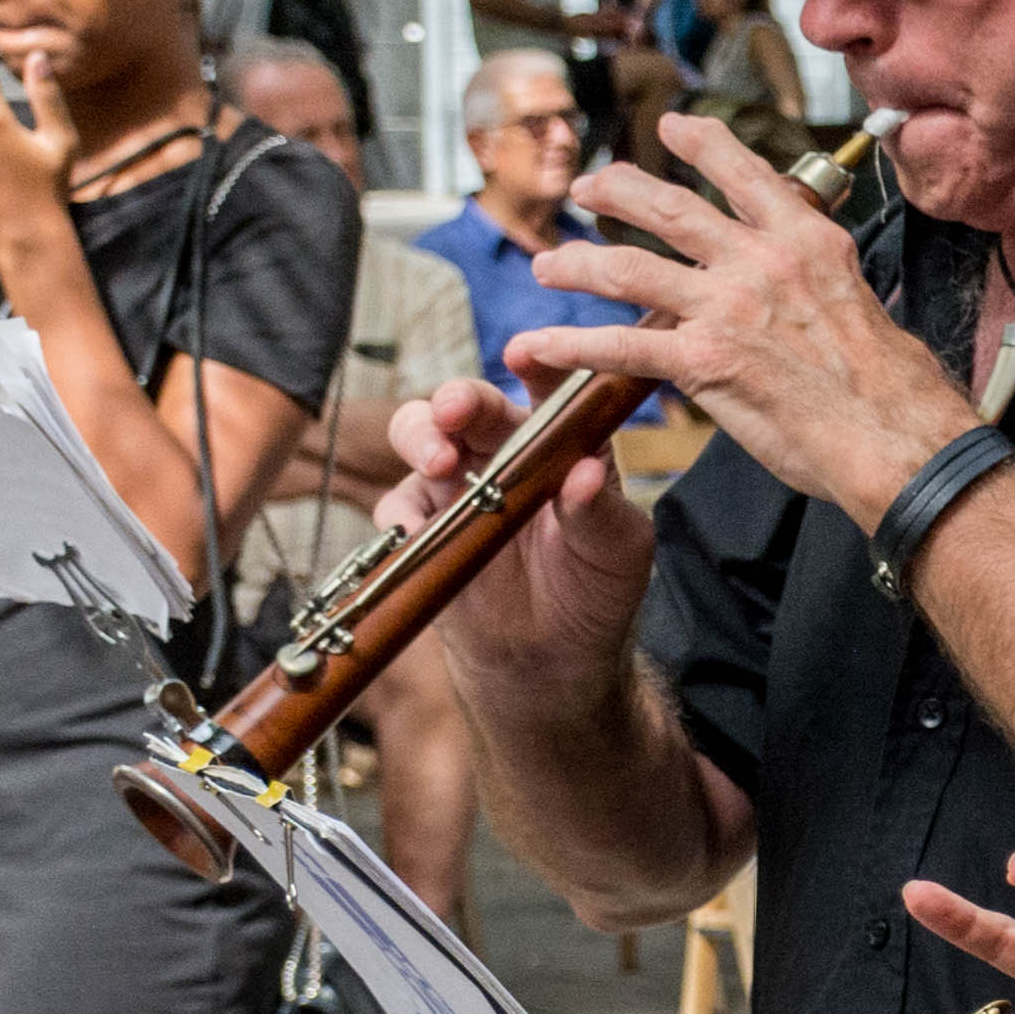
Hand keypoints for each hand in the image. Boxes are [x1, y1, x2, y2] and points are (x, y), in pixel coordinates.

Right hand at [382, 371, 653, 700]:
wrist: (553, 661)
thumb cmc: (596, 591)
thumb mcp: (616, 552)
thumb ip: (598, 512)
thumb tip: (581, 474)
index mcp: (560, 443)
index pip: (549, 390)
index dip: (537, 364)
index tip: (523, 352)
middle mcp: (505, 452)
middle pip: (470, 403)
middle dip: (457, 399)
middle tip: (456, 413)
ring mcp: (458, 485)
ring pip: (420, 435)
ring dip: (421, 438)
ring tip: (439, 463)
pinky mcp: (423, 525)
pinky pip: (398, 507)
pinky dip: (403, 514)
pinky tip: (419, 531)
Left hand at [521, 113, 961, 522]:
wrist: (898, 438)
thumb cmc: (893, 389)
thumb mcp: (860, 300)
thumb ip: (815, 282)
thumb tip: (797, 292)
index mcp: (807, 239)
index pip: (742, 171)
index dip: (699, 143)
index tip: (671, 127)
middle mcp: (762, 260)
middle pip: (669, 208)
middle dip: (618, 190)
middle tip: (589, 187)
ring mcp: (728, 306)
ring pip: (630, 265)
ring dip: (578, 262)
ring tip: (549, 264)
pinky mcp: (704, 360)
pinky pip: (620, 344)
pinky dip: (571, 343)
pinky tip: (540, 343)